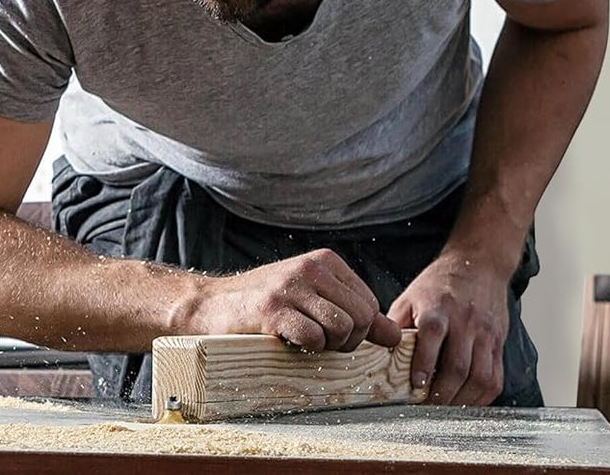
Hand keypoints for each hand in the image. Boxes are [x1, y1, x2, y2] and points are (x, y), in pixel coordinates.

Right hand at [187, 249, 401, 352]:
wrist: (214, 305)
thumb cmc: (269, 305)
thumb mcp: (316, 300)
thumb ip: (357, 315)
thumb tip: (395, 336)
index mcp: (325, 261)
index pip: (371, 305)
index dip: (359, 331)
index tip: (332, 332)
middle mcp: (310, 268)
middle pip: (362, 318)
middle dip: (347, 341)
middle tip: (318, 340)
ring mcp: (290, 287)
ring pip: (343, 329)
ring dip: (327, 346)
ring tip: (302, 338)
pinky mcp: (272, 309)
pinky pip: (314, 338)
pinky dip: (305, 349)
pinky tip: (286, 339)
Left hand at [389, 249, 510, 405]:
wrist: (479, 265)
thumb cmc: (440, 284)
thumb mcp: (411, 295)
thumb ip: (397, 321)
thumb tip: (379, 348)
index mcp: (438, 307)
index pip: (432, 336)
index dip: (424, 363)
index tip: (417, 385)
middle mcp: (464, 322)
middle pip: (459, 365)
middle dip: (444, 392)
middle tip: (429, 405)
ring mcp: (485, 335)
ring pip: (480, 376)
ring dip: (463, 399)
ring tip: (446, 408)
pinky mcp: (498, 345)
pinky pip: (496, 378)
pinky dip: (482, 397)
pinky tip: (467, 402)